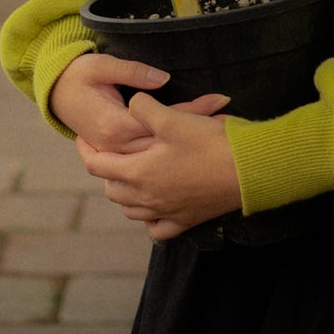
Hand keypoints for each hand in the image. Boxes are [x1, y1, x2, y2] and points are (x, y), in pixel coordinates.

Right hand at [49, 53, 228, 165]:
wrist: (58, 94)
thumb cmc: (79, 77)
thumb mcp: (102, 66)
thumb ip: (133, 72)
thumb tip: (164, 78)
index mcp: (115, 126)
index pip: (161, 121)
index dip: (192, 111)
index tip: (220, 100)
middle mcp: (117, 146)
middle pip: (165, 144)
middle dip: (198, 131)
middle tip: (231, 120)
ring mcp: (117, 154)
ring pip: (159, 156)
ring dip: (189, 145)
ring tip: (222, 133)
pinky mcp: (119, 154)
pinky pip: (149, 160)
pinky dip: (172, 155)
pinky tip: (195, 149)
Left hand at [85, 91, 242, 241]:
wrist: (249, 171)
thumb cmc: (211, 144)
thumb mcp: (174, 119)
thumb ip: (145, 109)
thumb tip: (132, 105)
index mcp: (139, 172)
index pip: (97, 165)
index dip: (86, 150)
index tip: (84, 138)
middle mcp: (147, 198)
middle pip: (111, 189)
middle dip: (107, 170)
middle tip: (113, 151)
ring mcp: (166, 212)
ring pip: (130, 210)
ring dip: (124, 193)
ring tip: (131, 174)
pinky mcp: (186, 220)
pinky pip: (157, 228)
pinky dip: (149, 219)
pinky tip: (154, 206)